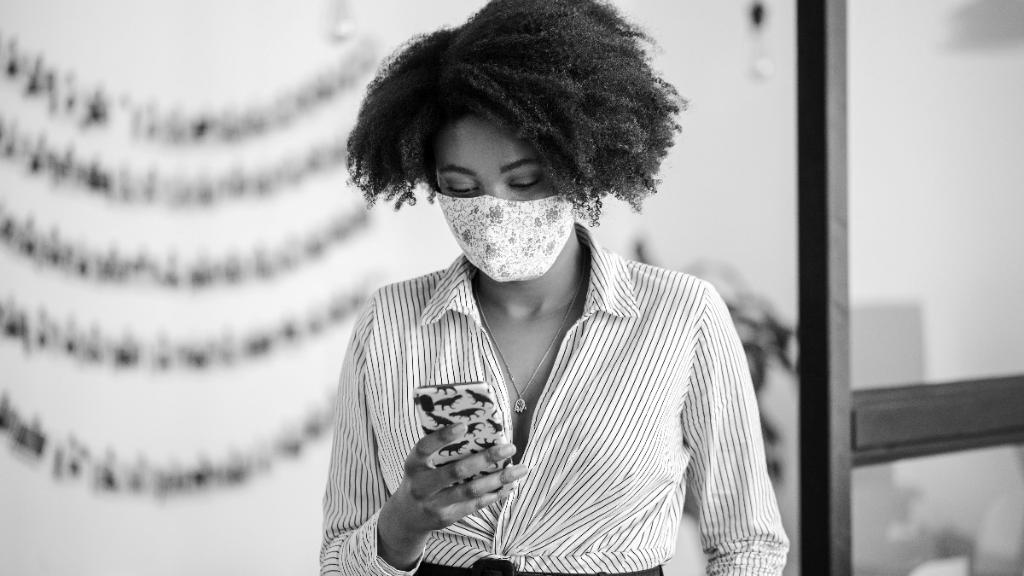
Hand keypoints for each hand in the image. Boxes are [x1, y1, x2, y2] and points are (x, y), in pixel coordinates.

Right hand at [376, 423, 532, 567]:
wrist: (407, 516)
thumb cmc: (421, 478)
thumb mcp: (420, 463)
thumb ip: (440, 450)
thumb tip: (477, 428)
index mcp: (413, 464)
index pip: (425, 447)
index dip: (443, 437)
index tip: (464, 425)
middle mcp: (421, 485)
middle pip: (456, 472)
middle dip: (485, 459)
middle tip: (509, 448)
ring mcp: (434, 504)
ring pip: (471, 491)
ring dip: (498, 479)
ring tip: (521, 469)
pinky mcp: (447, 518)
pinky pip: (475, 505)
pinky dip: (495, 494)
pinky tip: (510, 484)